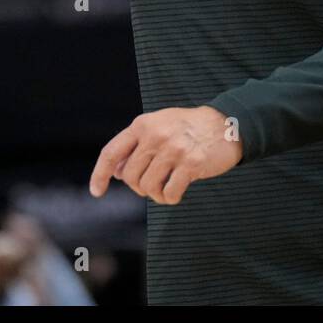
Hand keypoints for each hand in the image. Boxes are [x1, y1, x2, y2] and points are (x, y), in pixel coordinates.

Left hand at [89, 106, 242, 204]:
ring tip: (166, 187)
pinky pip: (168, 193)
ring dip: (156, 194)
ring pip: (148, 187)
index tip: (96, 192)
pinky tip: (177, 192)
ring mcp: (174, 149)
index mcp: (143, 124)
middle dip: (139, 186)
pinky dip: (170, 198)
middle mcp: (156, 135)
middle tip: (154, 183)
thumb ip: (136, 146)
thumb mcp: (158, 126)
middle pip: (130, 176)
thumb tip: (116, 173)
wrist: (226, 123)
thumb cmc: (188, 128)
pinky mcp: (191, 163)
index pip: (111, 153)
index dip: (100, 174)